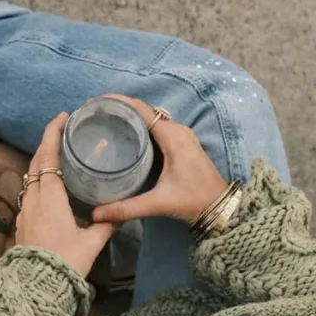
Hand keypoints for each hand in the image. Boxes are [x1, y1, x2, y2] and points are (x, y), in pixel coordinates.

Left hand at [15, 113, 116, 277]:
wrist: (37, 287)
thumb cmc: (65, 261)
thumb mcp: (92, 243)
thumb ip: (106, 224)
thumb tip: (122, 213)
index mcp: (50, 197)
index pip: (48, 156)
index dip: (53, 133)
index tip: (62, 117)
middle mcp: (33, 199)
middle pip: (36, 162)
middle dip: (47, 144)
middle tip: (63, 133)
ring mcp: (24, 211)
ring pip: (30, 178)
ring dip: (42, 164)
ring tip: (59, 159)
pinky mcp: (22, 224)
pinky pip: (29, 194)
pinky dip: (39, 182)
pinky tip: (50, 190)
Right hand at [90, 95, 228, 225]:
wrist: (220, 207)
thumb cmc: (194, 201)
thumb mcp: (158, 203)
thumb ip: (127, 208)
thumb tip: (97, 214)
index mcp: (172, 136)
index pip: (140, 109)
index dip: (117, 101)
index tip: (96, 102)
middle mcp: (177, 131)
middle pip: (143, 111)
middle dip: (120, 109)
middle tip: (95, 115)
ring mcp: (181, 137)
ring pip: (151, 119)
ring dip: (130, 118)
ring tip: (106, 123)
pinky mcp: (182, 145)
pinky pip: (158, 128)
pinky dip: (141, 128)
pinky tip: (126, 138)